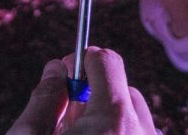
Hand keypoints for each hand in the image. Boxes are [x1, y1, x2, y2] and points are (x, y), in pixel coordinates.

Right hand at [7, 47, 157, 134]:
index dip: (83, 60)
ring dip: (112, 122)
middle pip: (125, 93)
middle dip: (98, 97)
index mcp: (113, 120)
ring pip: (135, 120)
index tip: (67, 72)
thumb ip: (45, 99)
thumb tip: (56, 68)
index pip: (107, 62)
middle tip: (67, 120)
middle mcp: (142, 134)